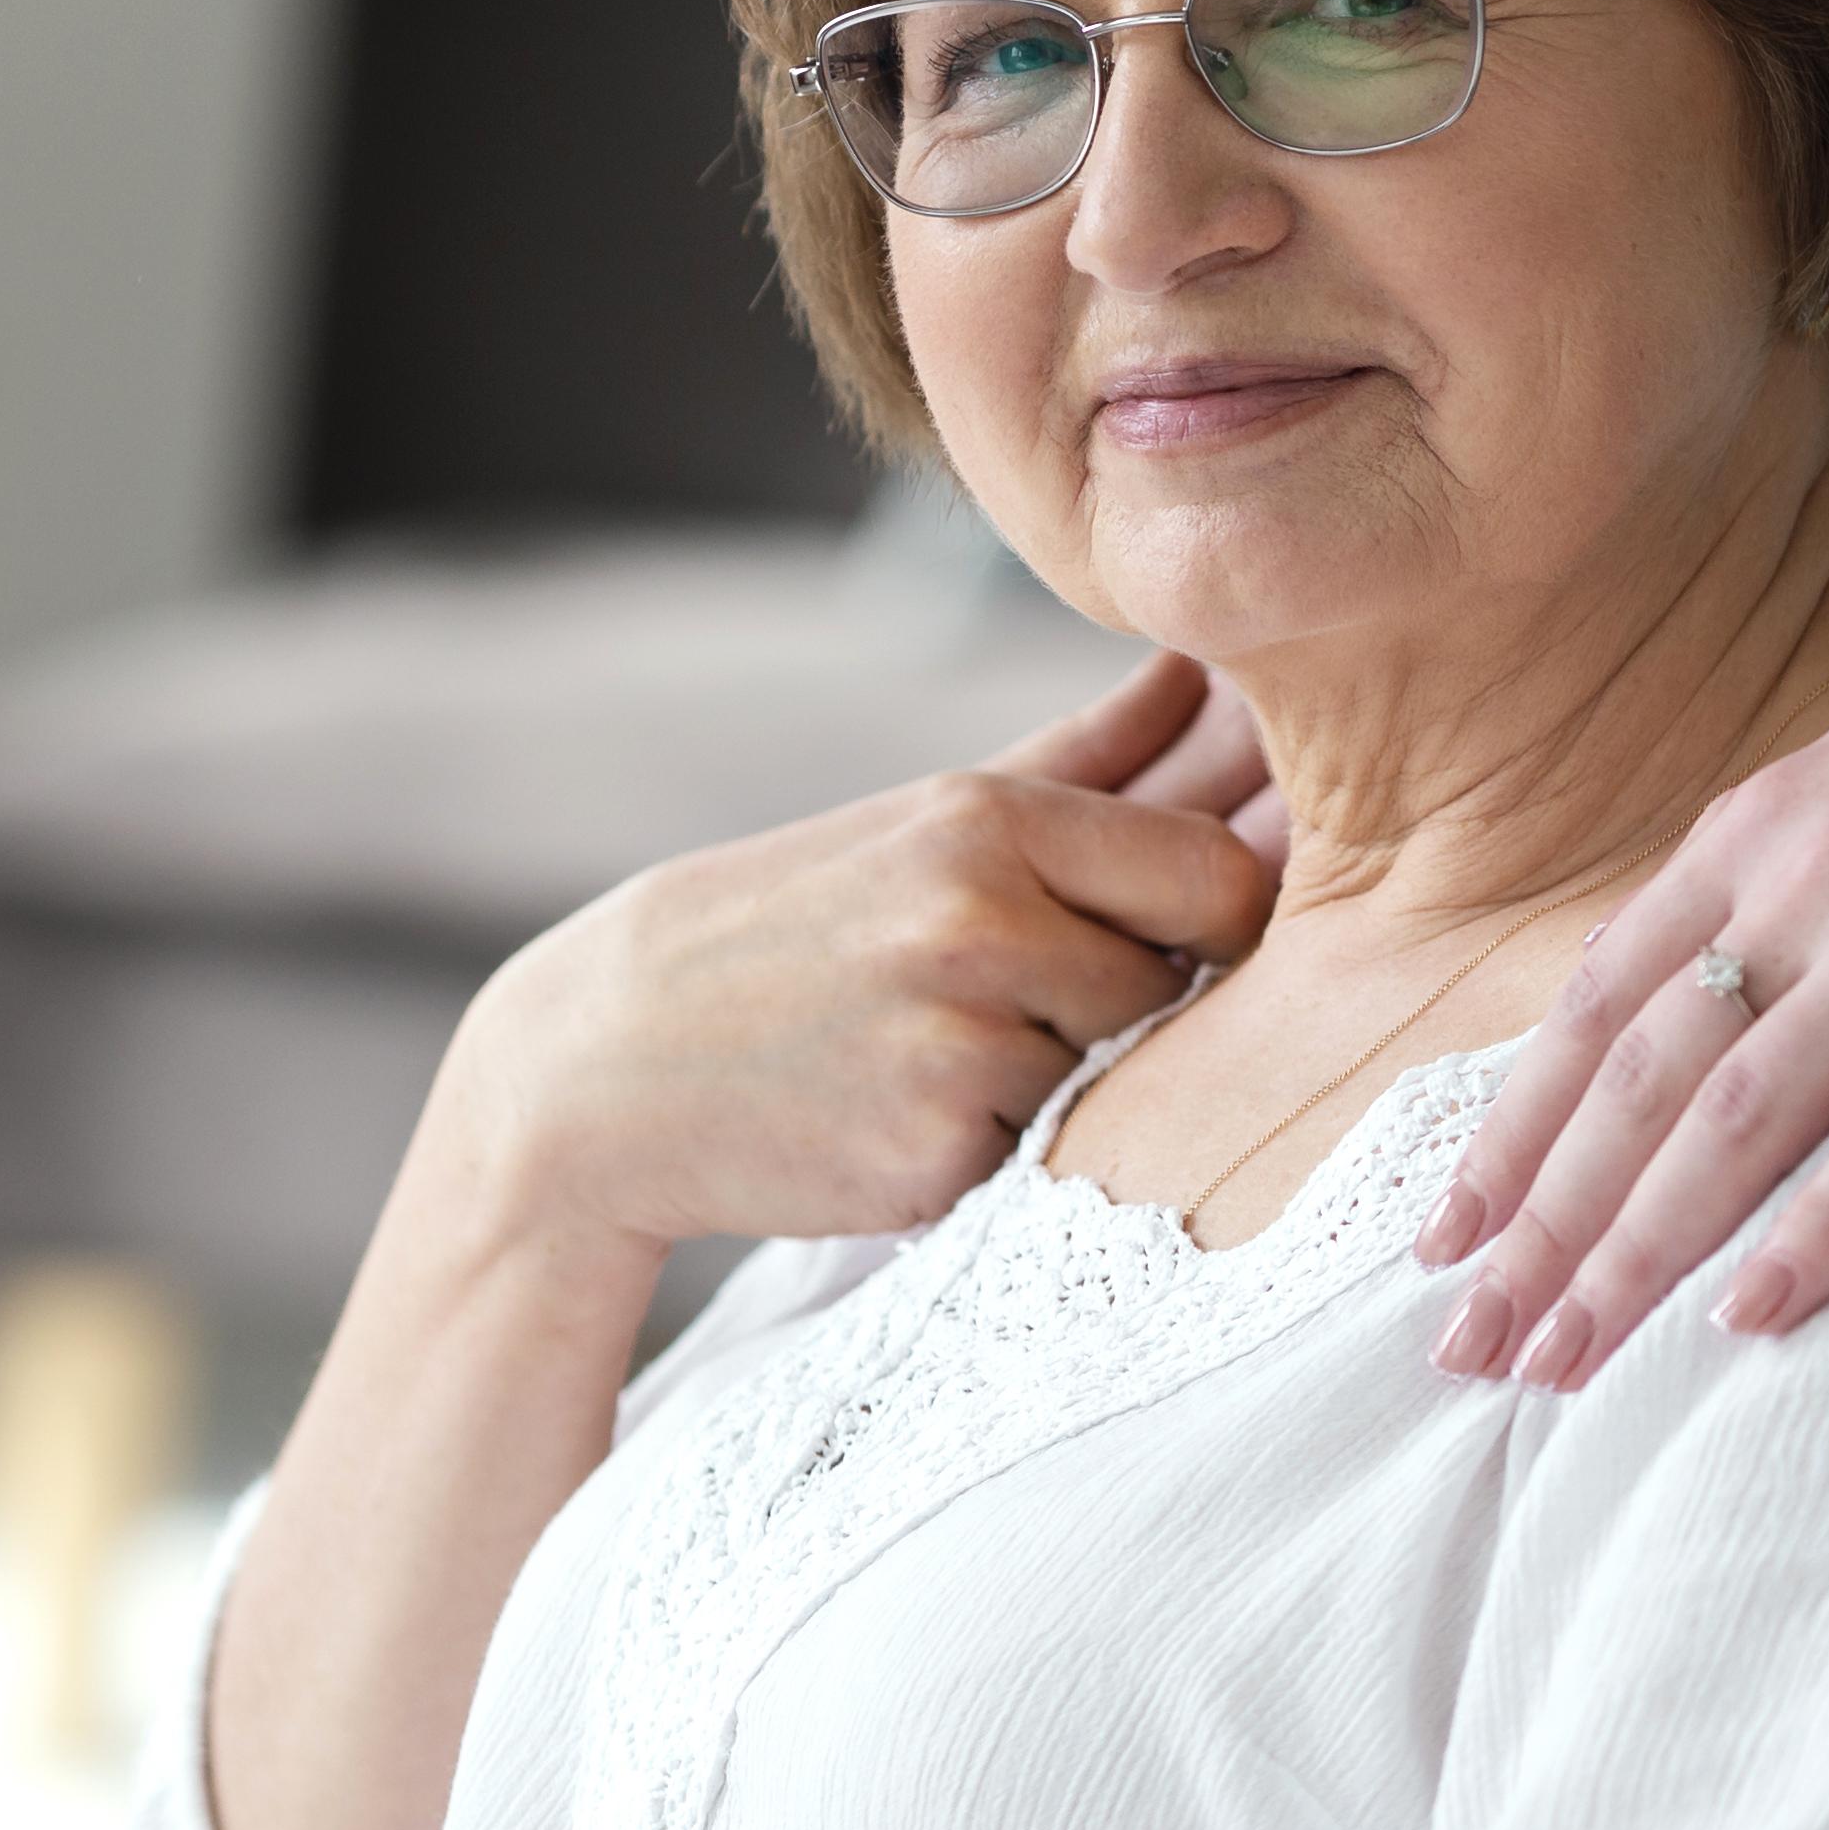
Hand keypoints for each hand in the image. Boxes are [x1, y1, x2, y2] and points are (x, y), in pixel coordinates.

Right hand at [414, 649, 1280, 1260]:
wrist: (611, 1063)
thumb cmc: (798, 928)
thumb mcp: (929, 821)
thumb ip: (1092, 753)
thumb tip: (1210, 668)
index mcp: (985, 822)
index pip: (1217, 874)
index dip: (1213, 912)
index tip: (1153, 926)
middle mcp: (978, 924)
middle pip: (1180, 979)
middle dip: (1121, 995)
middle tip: (1000, 993)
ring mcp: (958, 1048)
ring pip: (1116, 1074)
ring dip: (1055, 1076)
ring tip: (930, 1049)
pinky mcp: (939, 1161)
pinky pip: (1048, 1157)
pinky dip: (998, 1145)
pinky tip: (901, 1112)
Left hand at [1420, 581, 1828, 1384]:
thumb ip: (1790, 865)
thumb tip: (1703, 973)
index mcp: (1768, 819)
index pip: (1601, 1000)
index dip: (1514, 1128)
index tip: (1444, 1237)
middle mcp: (1818, 868)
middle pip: (1642, 1076)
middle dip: (1544, 1223)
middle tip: (1474, 1342)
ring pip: (1741, 1115)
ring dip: (1640, 1250)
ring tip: (1568, 1358)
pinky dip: (1819, 1232)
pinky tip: (1750, 1317)